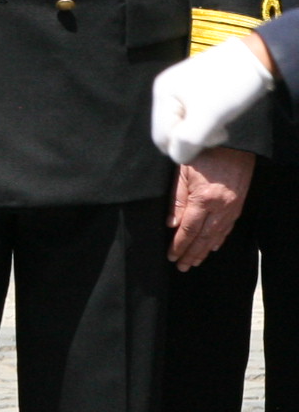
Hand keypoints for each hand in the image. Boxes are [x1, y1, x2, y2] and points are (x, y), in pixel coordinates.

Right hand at [152, 33, 276, 162]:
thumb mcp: (207, 117)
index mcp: (162, 95)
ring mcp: (179, 88)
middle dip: (194, 137)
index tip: (212, 138)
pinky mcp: (194, 88)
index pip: (162, 138)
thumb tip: (177, 157)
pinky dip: (206, 120)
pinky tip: (220, 114)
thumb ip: (187, 140)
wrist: (256, 57)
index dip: (185, 146)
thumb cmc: (229, 87)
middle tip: (219, 131)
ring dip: (203, 130)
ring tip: (222, 122)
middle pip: (171, 131)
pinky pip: (192, 114)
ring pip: (183, 124)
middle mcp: (165, 91)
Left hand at [173, 146, 256, 268]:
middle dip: (191, 254)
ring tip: (194, 262)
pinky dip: (219, 239)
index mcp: (204, 199)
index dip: (179, 245)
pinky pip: (228, 227)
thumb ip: (176, 199)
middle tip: (181, 267)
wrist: (235, 144)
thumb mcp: (182, 172)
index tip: (171, 256)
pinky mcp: (238, 205)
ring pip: (216, 235)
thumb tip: (171, 225)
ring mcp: (232, 208)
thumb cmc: (204, 155)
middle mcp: (220, 207)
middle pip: (203, 237)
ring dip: (204, 251)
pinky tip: (212, 247)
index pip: (188, 229)